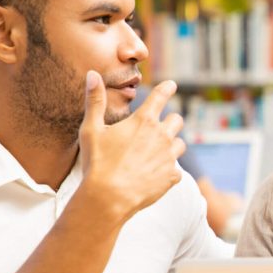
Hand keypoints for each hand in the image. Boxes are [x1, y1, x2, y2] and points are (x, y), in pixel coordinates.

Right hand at [78, 72, 185, 221]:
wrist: (108, 198)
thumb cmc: (98, 162)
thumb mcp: (91, 129)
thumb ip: (94, 101)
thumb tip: (92, 74)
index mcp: (144, 121)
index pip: (161, 96)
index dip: (167, 88)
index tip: (172, 85)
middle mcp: (162, 135)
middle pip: (177, 120)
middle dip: (170, 122)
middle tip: (158, 129)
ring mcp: (169, 156)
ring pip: (180, 144)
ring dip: (171, 146)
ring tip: (155, 154)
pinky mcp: (172, 176)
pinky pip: (176, 169)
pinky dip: (169, 170)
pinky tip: (155, 175)